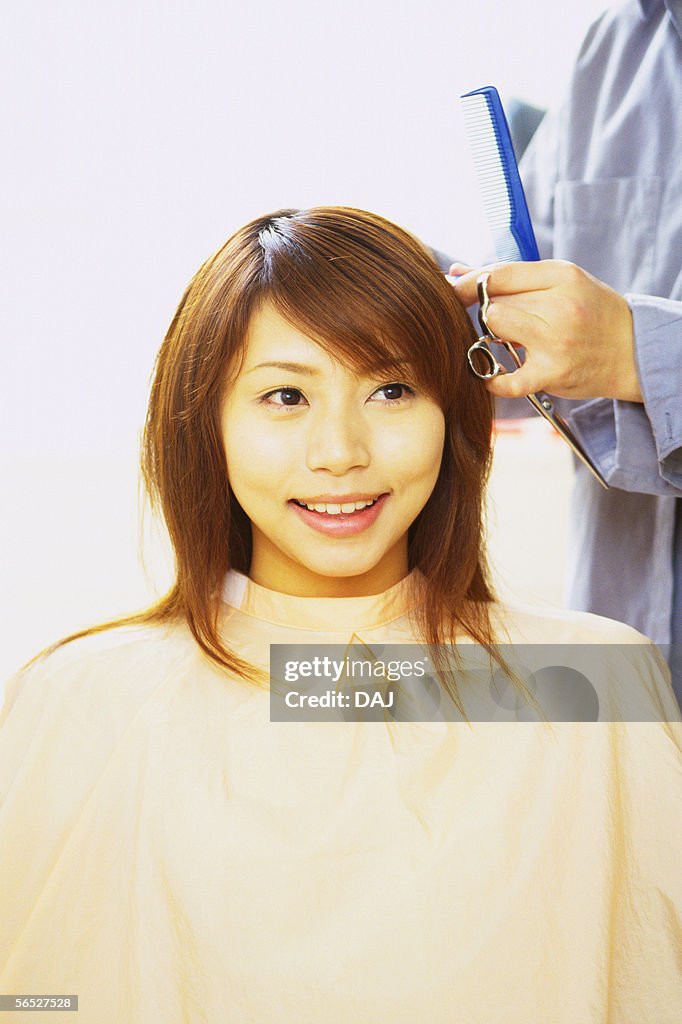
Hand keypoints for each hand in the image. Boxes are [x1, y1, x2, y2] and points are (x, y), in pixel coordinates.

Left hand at [448, 260, 641, 402]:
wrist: (633, 350)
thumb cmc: (591, 312)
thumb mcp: (563, 281)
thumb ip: (512, 277)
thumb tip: (457, 272)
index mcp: (562, 276)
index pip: (499, 274)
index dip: (469, 283)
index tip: (454, 290)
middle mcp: (559, 306)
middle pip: (495, 302)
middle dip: (488, 311)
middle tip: (500, 320)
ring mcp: (555, 342)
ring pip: (496, 328)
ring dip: (494, 336)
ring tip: (510, 339)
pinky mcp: (552, 374)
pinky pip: (507, 380)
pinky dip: (493, 381)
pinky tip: (491, 376)